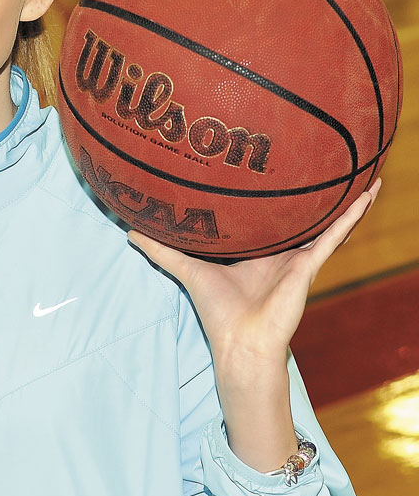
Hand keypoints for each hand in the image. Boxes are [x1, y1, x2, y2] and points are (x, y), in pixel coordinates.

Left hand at [128, 180, 379, 366]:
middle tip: (326, 153)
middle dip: (316, 190)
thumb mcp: (186, 268)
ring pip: (327, 221)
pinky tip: (368, 191)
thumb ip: (160, 249)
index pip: (269, 216)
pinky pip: (335, 234)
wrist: (239, 342)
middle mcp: (282, 251)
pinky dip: (352, 214)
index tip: (275, 161)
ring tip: (363, 166)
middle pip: (302, 215)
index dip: (273, 193)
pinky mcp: (310, 265)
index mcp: (259, 250)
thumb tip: (127, 229)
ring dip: (345, 197)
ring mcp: (300, 257)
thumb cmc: (217, 311)